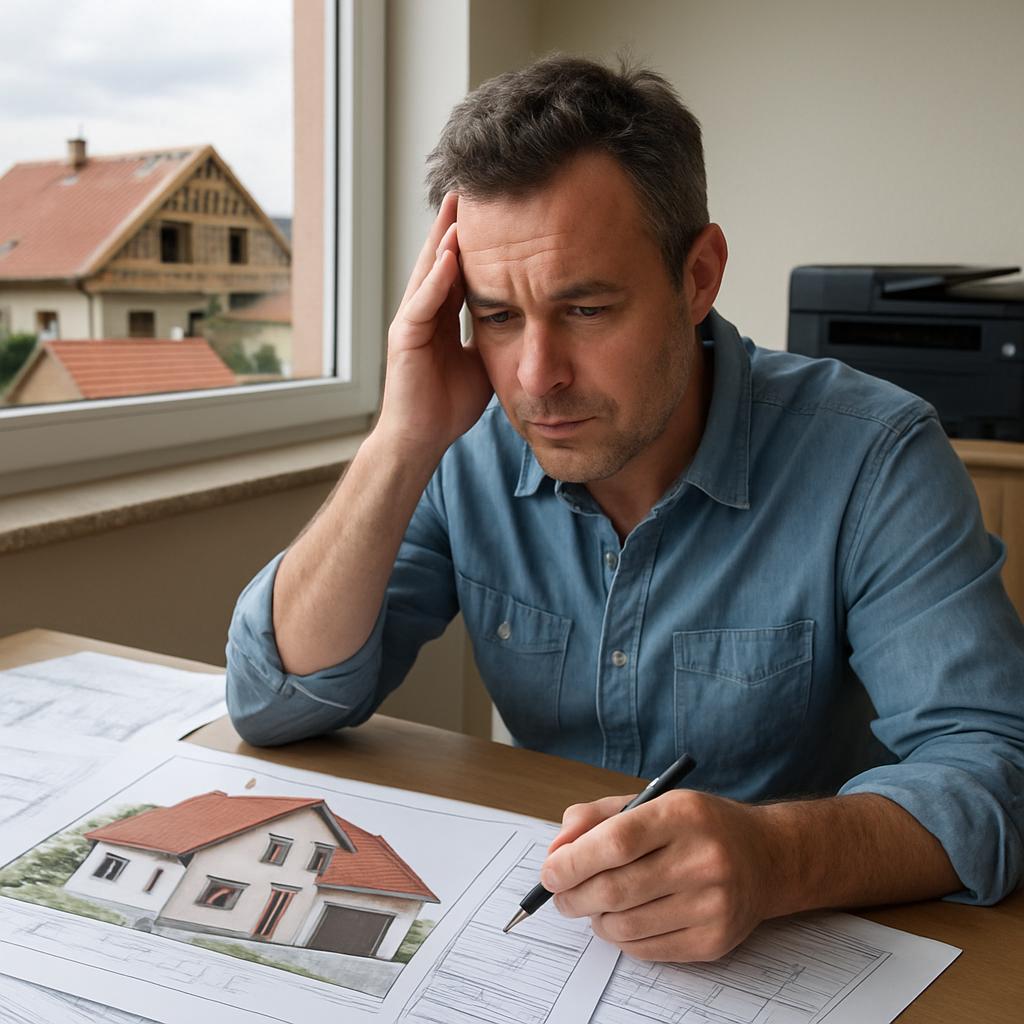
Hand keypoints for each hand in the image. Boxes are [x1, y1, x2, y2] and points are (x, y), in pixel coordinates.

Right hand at [377, 192, 492, 457]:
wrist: (422, 438)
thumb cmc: (448, 405)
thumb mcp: (483, 361)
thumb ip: (496, 336)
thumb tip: (526, 320)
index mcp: (442, 317)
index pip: (459, 269)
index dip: (474, 240)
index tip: (493, 211)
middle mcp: (424, 312)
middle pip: (441, 259)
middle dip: (454, 225)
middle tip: (470, 189)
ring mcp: (411, 322)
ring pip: (429, 273)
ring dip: (443, 241)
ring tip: (459, 208)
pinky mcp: (404, 339)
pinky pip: (421, 303)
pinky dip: (436, 280)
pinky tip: (450, 257)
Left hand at [539, 789, 775, 961]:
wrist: (767, 857)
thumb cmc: (699, 826)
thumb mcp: (653, 801)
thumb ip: (599, 817)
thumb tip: (557, 849)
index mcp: (682, 815)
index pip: (615, 842)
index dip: (573, 861)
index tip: (550, 871)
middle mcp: (702, 859)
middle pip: (615, 889)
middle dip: (572, 896)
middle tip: (560, 895)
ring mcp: (712, 904)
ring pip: (625, 925)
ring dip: (595, 919)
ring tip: (593, 905)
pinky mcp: (715, 940)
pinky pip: (646, 949)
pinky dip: (621, 938)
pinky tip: (623, 919)